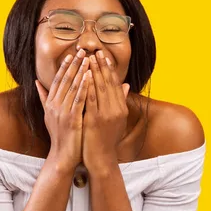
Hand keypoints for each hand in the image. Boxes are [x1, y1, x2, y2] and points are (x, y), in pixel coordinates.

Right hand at [35, 49, 91, 171]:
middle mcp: (54, 106)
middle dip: (73, 64)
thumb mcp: (48, 115)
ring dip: (80, 71)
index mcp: (50, 104)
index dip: (64, 67)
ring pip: (72, 87)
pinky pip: (79, 100)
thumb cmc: (59, 136)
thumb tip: (36, 82)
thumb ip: (44, 98)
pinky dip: (83, 87)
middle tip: (81, 50)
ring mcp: (62, 112)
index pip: (57, 81)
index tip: (70, 54)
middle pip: (64, 80)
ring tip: (87, 58)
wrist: (62, 156)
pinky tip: (89, 77)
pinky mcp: (72, 119)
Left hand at [82, 51, 129, 171]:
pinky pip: (91, 99)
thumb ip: (120, 102)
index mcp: (121, 108)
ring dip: (94, 71)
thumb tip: (126, 84)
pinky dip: (87, 86)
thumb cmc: (106, 140)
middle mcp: (116, 109)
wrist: (101, 159)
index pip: (115, 84)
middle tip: (95, 50)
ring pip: (100, 88)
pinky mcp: (95, 120)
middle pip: (108, 83)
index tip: (103, 56)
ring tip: (89, 57)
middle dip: (101, 65)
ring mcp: (106, 115)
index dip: (109, 68)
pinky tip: (83, 76)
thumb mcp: (117, 120)